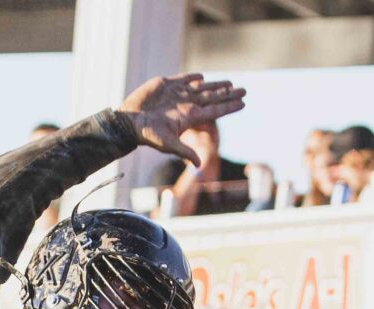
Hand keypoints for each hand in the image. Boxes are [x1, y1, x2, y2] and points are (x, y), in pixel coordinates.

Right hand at [122, 73, 246, 156]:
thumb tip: (199, 165)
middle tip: (244, 90)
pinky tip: (202, 77)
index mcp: (190, 116)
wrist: (129, 121)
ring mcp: (177, 94)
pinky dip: (192, 77)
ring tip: (229, 83)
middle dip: (228, 94)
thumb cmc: (148, 134)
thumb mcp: (168, 144)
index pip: (215, 110)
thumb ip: (184, 151)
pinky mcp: (165, 85)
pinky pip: (182, 80)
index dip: (229, 106)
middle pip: (213, 98)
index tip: (243, 103)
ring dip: (215, 85)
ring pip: (201, 88)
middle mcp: (186, 104)